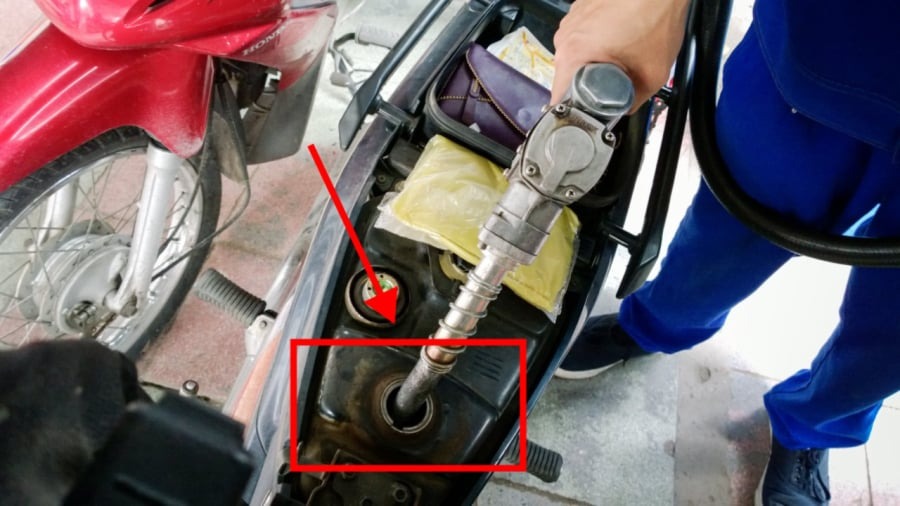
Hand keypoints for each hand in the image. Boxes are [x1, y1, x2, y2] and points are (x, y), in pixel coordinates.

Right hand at [551, 0, 689, 107]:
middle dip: (588, 82)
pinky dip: (600, 40)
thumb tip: (624, 109)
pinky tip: (621, 36)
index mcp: (573, 52)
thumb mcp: (652, 75)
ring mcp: (572, 18)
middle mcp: (566, 34)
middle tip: (615, 78)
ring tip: (621, 52)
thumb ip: (634, 101)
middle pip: (568, 75)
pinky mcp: (582, 8)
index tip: (588, 110)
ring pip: (577, 54)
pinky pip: (585, 35)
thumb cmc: (657, 18)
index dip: (573, 109)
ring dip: (595, 59)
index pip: (558, 96)